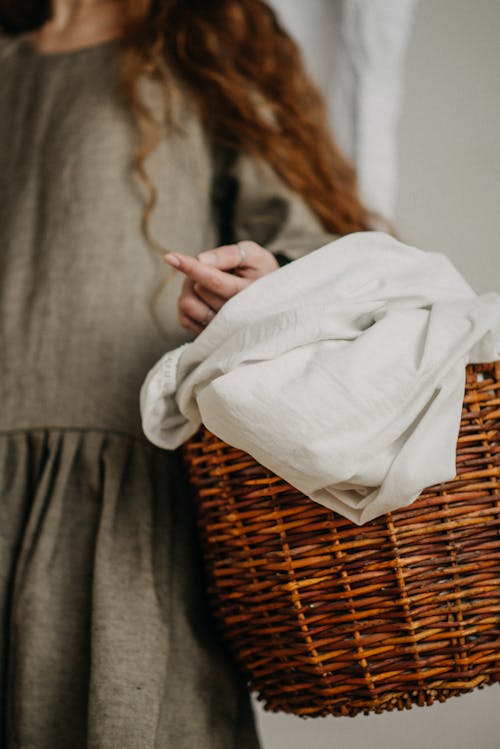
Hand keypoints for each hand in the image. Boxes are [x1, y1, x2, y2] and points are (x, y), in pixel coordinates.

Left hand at [164, 241, 278, 334]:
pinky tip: (202, 298)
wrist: (270, 298)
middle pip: (198, 290)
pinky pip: (184, 319)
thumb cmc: (259, 271)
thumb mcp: (252, 255)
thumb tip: (201, 260)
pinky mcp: (210, 337)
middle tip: (209, 267)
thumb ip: (229, 255)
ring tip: (204, 282)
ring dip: (190, 288)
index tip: (170, 257)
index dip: (192, 267)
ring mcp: (222, 331)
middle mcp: (236, 317)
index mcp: (250, 294)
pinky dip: (188, 303)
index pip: (215, 281)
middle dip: (196, 273)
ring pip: (188, 305)